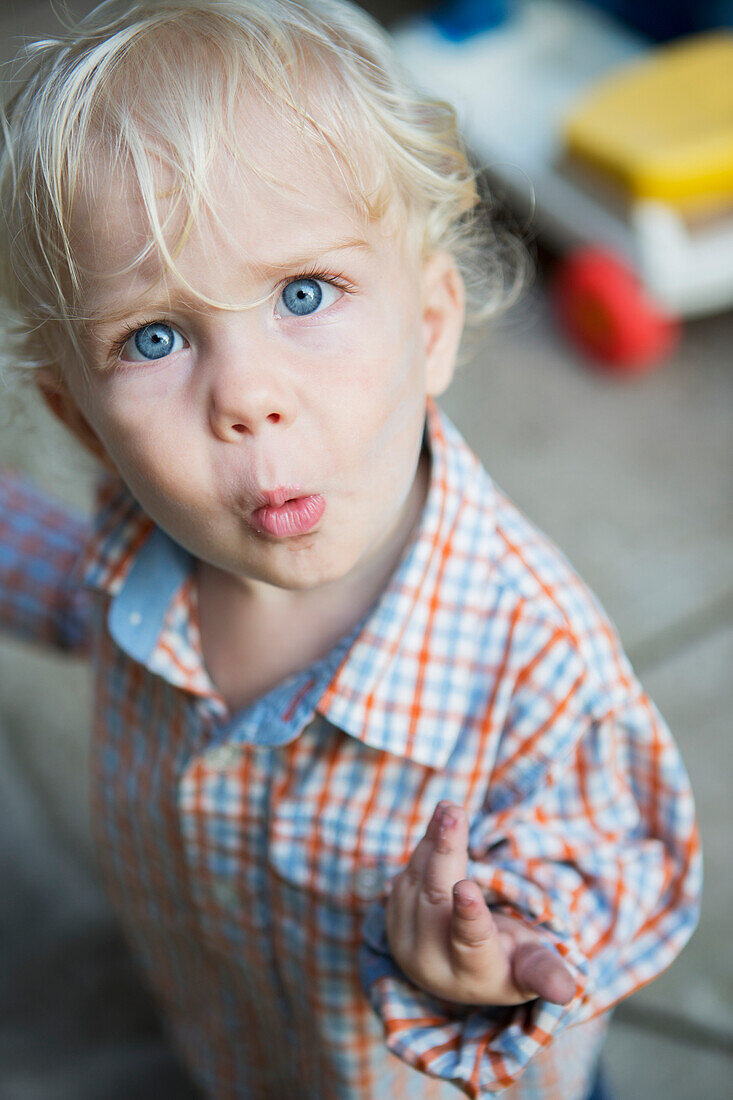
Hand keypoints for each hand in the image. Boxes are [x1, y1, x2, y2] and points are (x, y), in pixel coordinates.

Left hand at [385, 801, 575, 1006]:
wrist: (457, 971)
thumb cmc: (507, 961)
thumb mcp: (530, 968)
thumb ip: (545, 971)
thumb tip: (567, 991)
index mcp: (472, 971)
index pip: (469, 941)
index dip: (468, 915)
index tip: (465, 888)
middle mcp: (430, 956)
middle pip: (435, 897)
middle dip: (445, 853)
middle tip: (454, 814)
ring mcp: (404, 934)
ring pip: (417, 877)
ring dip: (433, 840)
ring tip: (449, 809)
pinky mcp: (393, 912)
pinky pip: (407, 871)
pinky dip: (425, 843)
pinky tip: (439, 820)